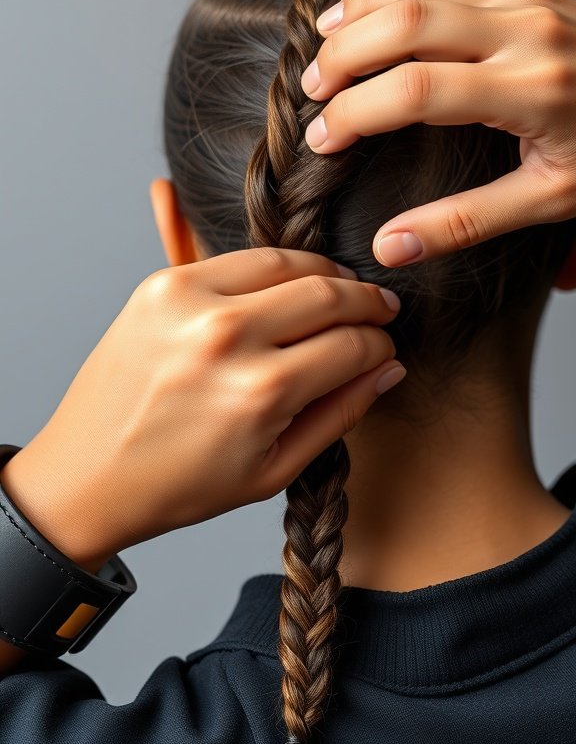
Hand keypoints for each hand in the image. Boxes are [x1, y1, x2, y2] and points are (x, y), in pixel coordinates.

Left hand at [0, 249, 403, 566]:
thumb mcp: (274, 470)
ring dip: (324, 272)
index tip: (386, 347)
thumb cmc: (178, 484)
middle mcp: (226, 337)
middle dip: (366, 300)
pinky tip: (287, 285)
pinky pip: (236, 259)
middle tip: (379, 308)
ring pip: (286, 261)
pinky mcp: (161, 283)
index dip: (381, 345)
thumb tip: (388, 369)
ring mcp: (189, 301)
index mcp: (260, 392)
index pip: (352, 345)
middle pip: (328, 292)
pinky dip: (271, 268)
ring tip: (340, 289)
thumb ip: (340, 414)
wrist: (86, 474)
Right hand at [301, 0, 575, 265]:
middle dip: (345, 55)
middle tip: (310, 90)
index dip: (356, 114)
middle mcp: (526, 34)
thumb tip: (390, 248)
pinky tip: (362, 17)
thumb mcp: (550, 200)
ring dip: (360, 16)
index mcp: (532, 91)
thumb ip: (466, 222)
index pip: (417, 92)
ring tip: (320, 48)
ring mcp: (525, 1)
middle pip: (407, 24)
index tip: (322, 139)